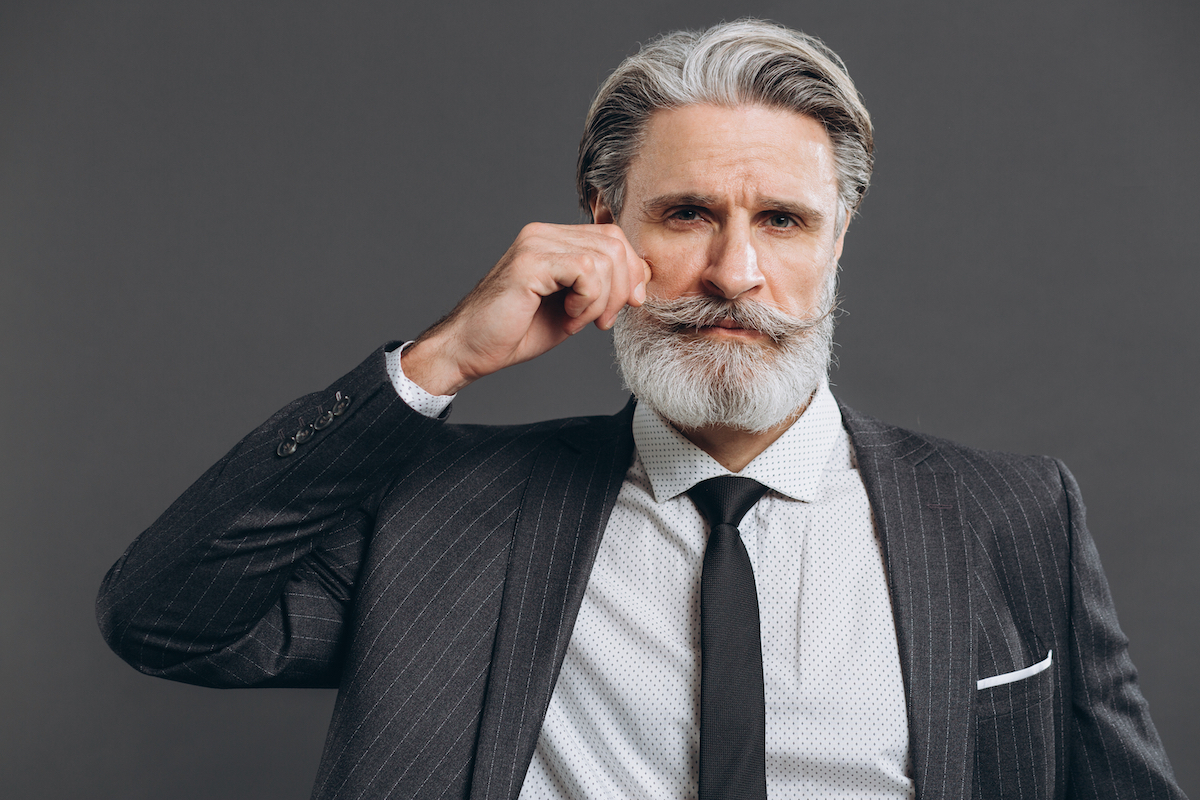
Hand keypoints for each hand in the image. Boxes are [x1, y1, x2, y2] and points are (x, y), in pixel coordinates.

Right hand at [402, 222, 650, 395]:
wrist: (470, 349)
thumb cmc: (516, 332)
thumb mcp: (573, 306)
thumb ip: (602, 287)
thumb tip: (641, 276)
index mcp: (553, 240)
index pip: (612, 236)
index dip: (630, 271)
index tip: (625, 305)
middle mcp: (543, 234)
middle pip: (614, 243)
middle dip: (621, 288)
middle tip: (602, 321)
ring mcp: (535, 244)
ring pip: (604, 257)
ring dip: (602, 299)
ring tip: (578, 319)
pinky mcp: (529, 262)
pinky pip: (586, 271)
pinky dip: (588, 300)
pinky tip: (568, 315)